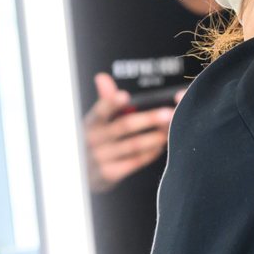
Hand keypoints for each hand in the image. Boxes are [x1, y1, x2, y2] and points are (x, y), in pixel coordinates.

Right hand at [81, 72, 172, 190]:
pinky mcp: (110, 173)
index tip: (125, 95)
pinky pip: (136, 161)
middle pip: (125, 126)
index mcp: (91, 123)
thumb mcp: (95, 122)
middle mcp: (94, 139)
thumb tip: (102, 77)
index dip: (111, 102)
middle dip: (149, 119)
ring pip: (134, 145)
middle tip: (168, 113)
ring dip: (155, 137)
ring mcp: (101, 157)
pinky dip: (150, 153)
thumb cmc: (95, 142)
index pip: (101, 110)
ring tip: (170, 129)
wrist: (83, 175)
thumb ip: (104, 100)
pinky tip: (160, 146)